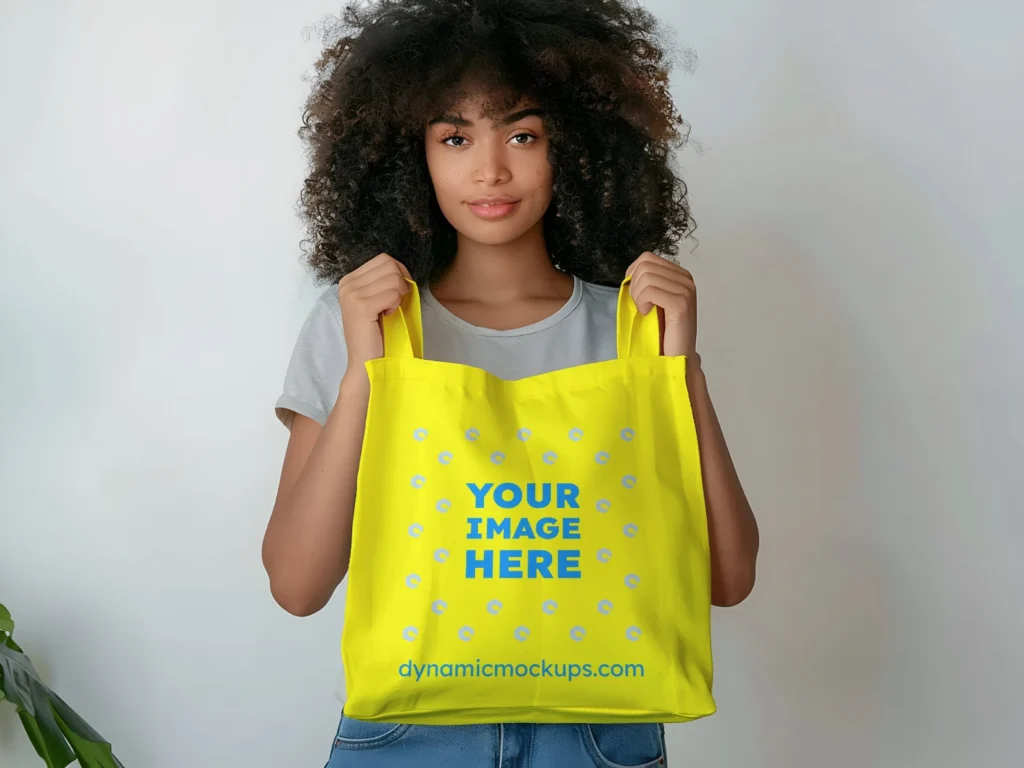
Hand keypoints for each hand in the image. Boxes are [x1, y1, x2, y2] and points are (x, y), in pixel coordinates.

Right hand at [337, 253, 411, 384]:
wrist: (365, 361)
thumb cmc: (376, 333)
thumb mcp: (377, 300)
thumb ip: (383, 282)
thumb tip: (400, 268)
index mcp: (349, 280)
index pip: (384, 259)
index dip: (399, 274)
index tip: (397, 294)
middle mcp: (347, 284)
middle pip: (390, 265)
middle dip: (401, 284)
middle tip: (394, 304)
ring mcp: (352, 294)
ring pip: (394, 278)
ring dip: (398, 296)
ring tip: (388, 311)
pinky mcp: (361, 307)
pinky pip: (393, 294)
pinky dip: (396, 305)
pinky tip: (387, 316)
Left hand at [625, 251, 696, 357]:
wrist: (676, 355)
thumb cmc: (664, 331)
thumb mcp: (654, 300)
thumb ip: (648, 282)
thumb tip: (631, 272)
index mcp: (680, 275)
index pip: (647, 258)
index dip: (633, 275)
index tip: (636, 295)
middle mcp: (686, 279)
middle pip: (645, 265)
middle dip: (634, 286)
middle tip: (640, 305)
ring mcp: (686, 290)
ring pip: (646, 277)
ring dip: (637, 296)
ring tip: (644, 311)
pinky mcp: (681, 303)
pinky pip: (651, 290)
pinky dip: (643, 302)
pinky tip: (647, 313)